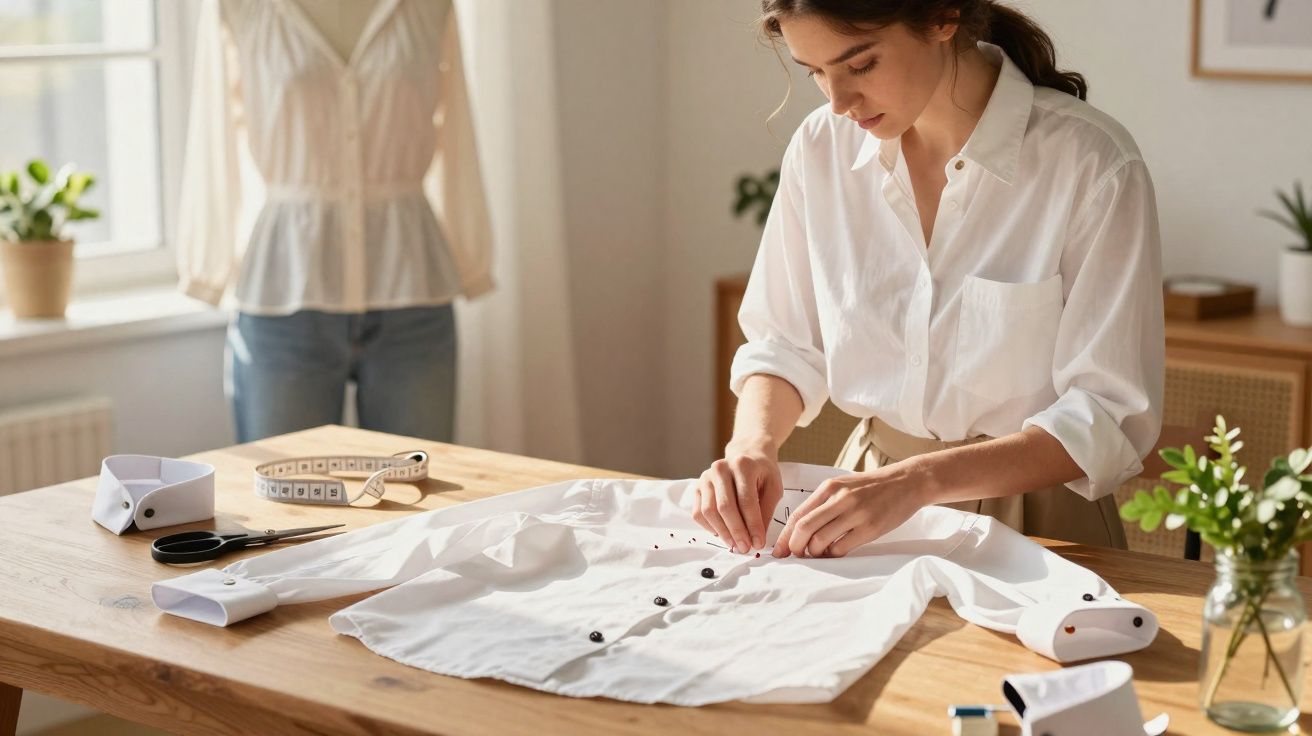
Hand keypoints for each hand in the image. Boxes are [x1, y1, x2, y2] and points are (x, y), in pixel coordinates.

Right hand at [692, 443, 782, 552]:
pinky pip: (698, 513)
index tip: (759, 543)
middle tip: (745, 548)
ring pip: (709, 511)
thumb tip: (757, 537)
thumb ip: (766, 510)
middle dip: (736, 532)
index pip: (746, 500)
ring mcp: (706, 477)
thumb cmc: (762, 472)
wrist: (746, 454)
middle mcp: (720, 468)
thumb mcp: (774, 486)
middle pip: (725, 507)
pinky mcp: (697, 486)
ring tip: (735, 545)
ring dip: (722, 532)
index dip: (753, 525)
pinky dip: (709, 527)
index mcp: (742, 465)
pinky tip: (723, 534)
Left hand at [772, 459, 932, 558]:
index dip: (785, 537)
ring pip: (820, 541)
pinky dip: (832, 555)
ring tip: (817, 555)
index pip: (798, 515)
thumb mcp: (843, 487)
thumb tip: (799, 532)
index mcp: (829, 487)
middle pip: (804, 528)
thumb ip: (823, 505)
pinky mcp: (870, 528)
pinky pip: (841, 548)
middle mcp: (840, 498)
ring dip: (814, 553)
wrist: (907, 482)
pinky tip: (834, 554)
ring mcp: (856, 513)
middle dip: (794, 547)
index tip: (779, 551)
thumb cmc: (872, 488)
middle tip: (795, 557)